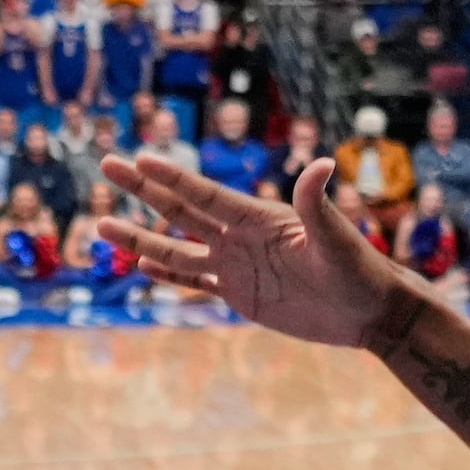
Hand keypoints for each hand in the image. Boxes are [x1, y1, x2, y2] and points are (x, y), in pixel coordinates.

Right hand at [100, 154, 407, 345]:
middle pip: (179, 210)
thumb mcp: (337, 239)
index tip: (137, 158)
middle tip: (106, 165)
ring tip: (102, 225)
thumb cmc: (359, 271)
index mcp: (258, 218)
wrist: (368, 311)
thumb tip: (322, 163)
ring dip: (140, 238)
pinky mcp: (239, 294)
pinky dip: (167, 273)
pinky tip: (142, 266)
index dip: (169, 178)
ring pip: (176, 248)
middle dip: (142, 190)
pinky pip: (194, 281)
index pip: (203, 194)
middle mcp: (240, 237)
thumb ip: (317, 204)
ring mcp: (236, 266)